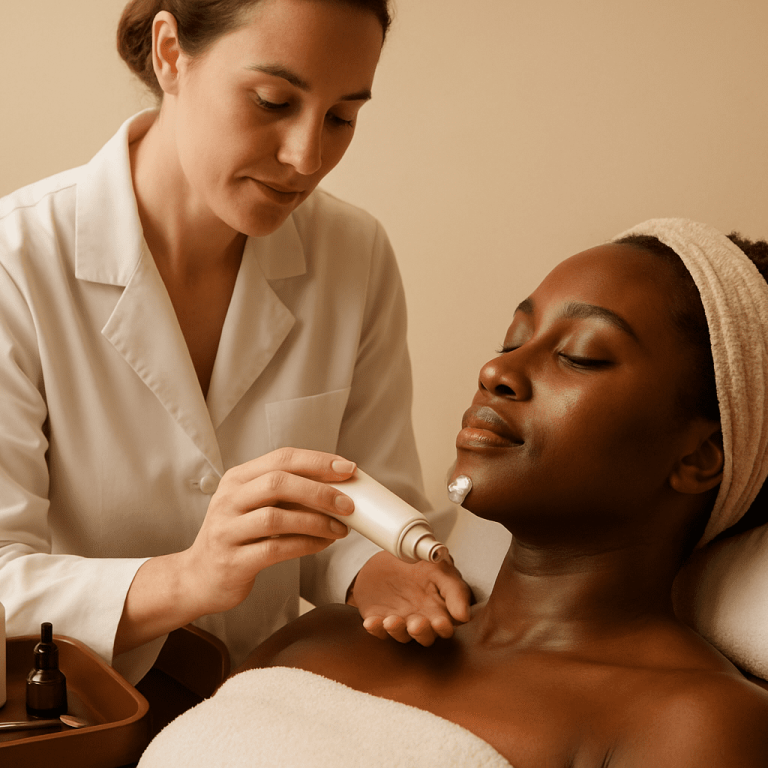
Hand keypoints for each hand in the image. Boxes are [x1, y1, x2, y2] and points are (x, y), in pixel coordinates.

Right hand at [182, 448, 356, 616]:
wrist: (200, 577)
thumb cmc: (239, 536)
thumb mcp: (255, 505)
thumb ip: (287, 493)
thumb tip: (338, 486)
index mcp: (237, 478)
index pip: (281, 458)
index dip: (317, 461)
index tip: (348, 468)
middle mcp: (228, 499)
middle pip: (278, 483)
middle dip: (319, 491)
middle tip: (349, 504)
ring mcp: (226, 530)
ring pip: (277, 517)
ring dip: (316, 521)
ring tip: (341, 529)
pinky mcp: (232, 561)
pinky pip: (275, 549)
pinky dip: (305, 545)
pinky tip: (323, 544)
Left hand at [349, 550, 471, 646]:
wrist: (390, 555)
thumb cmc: (421, 564)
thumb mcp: (440, 569)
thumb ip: (454, 590)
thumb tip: (464, 616)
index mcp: (439, 610)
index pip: (445, 626)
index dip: (444, 627)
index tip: (441, 623)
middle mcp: (421, 620)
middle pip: (425, 635)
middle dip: (421, 632)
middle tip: (416, 624)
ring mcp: (400, 621)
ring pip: (401, 635)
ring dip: (396, 630)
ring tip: (391, 621)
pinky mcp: (379, 620)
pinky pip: (377, 629)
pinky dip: (374, 627)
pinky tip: (371, 622)